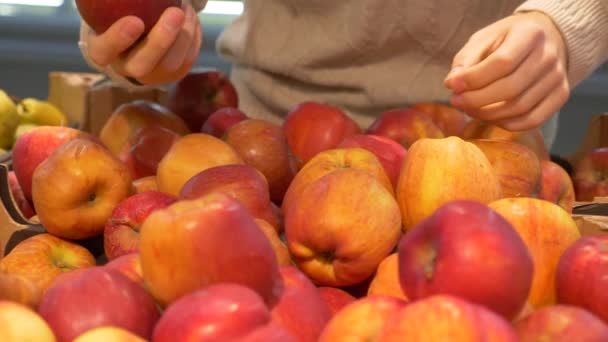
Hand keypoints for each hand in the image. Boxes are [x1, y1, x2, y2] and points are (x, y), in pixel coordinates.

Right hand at [87, 5, 201, 84]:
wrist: (138, 32)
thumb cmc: (118, 11)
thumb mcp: (112, 5)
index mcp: (103, 49)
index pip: (103, 51)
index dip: (118, 39)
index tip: (135, 21)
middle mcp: (127, 67)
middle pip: (142, 64)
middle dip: (161, 40)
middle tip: (174, 13)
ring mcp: (153, 72)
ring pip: (171, 63)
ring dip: (183, 35)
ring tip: (185, 8)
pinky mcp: (175, 71)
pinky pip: (187, 58)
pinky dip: (193, 36)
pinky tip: (191, 16)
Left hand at [444, 11, 569, 130]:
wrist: (541, 40)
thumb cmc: (505, 41)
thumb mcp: (483, 40)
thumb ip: (466, 60)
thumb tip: (452, 84)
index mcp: (530, 34)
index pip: (502, 62)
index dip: (474, 79)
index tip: (452, 86)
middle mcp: (549, 56)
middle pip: (511, 88)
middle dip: (477, 100)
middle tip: (456, 101)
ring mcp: (558, 77)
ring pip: (520, 107)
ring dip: (488, 114)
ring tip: (469, 109)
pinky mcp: (560, 95)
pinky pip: (533, 120)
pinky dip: (506, 124)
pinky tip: (489, 117)